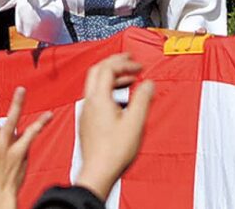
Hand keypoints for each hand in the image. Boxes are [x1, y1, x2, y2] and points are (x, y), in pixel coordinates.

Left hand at [75, 53, 154, 200]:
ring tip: (129, 79)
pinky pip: (96, 96)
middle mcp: (89, 102)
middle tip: (129, 61)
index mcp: (99, 98)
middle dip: (114, 62)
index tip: (139, 66)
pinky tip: (120, 98)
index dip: (125, 63)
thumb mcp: (135, 122)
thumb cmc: (114, 151)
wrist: (98, 173)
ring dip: (112, 76)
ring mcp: (86, 112)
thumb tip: (148, 84)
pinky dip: (108, 89)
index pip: (108, 68)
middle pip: (97, 70)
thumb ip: (143, 98)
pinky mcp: (87, 122)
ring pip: (95, 83)